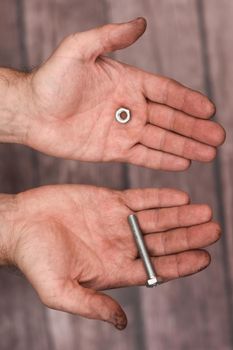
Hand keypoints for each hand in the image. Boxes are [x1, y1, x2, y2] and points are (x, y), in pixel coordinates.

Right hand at [3, 185, 219, 328]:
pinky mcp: (108, 200)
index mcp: (114, 269)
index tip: (205, 257)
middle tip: (213, 229)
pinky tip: (179, 196)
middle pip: (163, 242)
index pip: (157, 269)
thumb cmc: (35, 259)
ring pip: (156, 218)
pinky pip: (140, 199)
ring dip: (180, 215)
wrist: (20, 225)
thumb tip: (121, 324)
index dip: (182, 264)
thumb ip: (92, 305)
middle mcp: (120, 245)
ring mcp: (116, 221)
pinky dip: (159, 197)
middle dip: (189, 236)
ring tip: (204, 211)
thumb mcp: (60, 291)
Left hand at [17, 17, 223, 169]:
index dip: (188, 101)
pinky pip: (143, 156)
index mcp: (128, 82)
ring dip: (185, 146)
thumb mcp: (79, 50)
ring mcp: (123, 130)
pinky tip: (182, 163)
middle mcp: (130, 106)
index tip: (209, 110)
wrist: (30, 112)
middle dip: (195, 128)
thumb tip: (142, 24)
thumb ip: (111, 37)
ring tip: (209, 153)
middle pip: (170, 118)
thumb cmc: (51, 79)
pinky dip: (162, 160)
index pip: (166, 91)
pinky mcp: (113, 150)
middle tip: (218, 138)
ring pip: (161, 140)